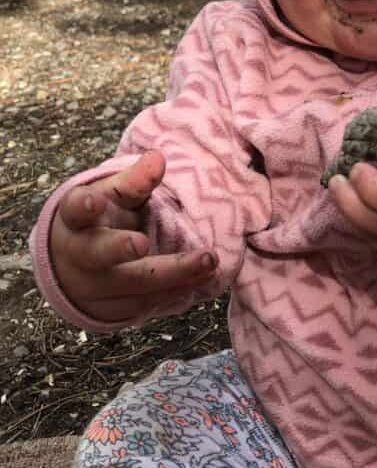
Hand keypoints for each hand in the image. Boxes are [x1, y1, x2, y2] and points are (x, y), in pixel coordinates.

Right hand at [49, 150, 217, 319]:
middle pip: (100, 253)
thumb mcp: (112, 195)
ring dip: (172, 275)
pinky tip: (201, 281)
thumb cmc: (101, 220)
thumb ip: (134, 181)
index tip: (95, 201)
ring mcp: (94, 286)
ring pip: (132, 283)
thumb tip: (157, 158)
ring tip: (208, 262)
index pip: (76, 210)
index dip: (84, 206)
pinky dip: (174, 293)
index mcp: (76, 219)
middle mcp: (80, 254)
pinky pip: (145, 304)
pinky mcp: (113, 309)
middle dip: (121, 248)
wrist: (76, 267)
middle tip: (144, 242)